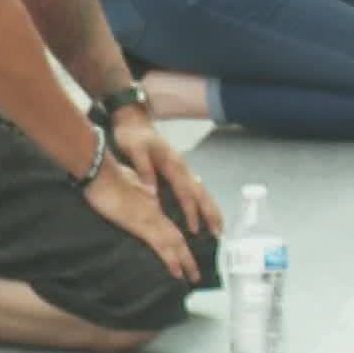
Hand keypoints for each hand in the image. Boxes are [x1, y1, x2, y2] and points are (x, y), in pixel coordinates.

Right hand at [82, 160, 197, 282]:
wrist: (98, 169)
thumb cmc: (103, 174)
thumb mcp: (122, 181)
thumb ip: (132, 189)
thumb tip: (134, 195)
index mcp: (150, 200)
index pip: (168, 223)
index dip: (177, 237)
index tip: (181, 250)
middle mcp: (155, 210)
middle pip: (177, 235)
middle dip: (187, 255)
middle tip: (195, 272)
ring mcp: (151, 217)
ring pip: (176, 242)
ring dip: (186, 260)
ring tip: (193, 276)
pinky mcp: (143, 225)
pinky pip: (162, 247)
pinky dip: (172, 260)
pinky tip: (177, 271)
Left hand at [109, 115, 222, 236]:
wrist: (134, 119)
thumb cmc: (133, 135)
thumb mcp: (135, 148)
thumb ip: (144, 168)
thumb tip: (152, 192)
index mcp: (172, 164)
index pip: (185, 192)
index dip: (190, 211)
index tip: (195, 229)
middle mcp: (181, 167)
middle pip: (201, 193)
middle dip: (211, 213)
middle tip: (220, 233)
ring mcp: (181, 168)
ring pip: (201, 191)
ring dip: (210, 209)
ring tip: (218, 227)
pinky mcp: (177, 169)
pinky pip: (194, 189)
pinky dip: (201, 202)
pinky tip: (203, 212)